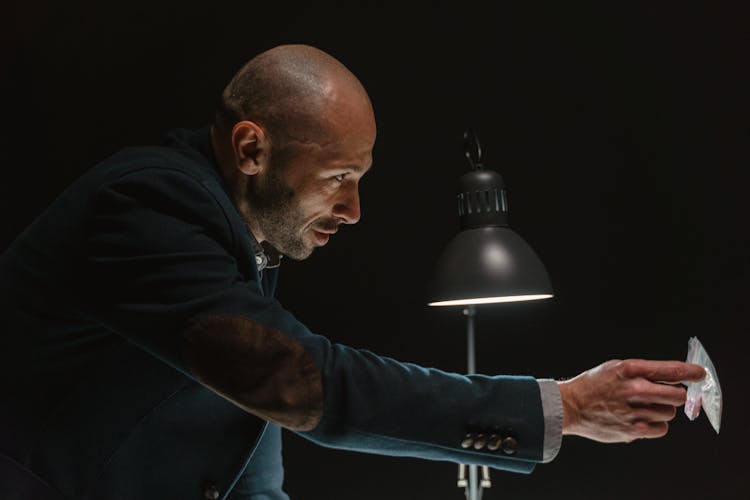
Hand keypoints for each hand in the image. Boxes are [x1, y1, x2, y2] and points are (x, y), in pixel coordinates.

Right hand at [558, 359, 704, 442]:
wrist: (571, 406)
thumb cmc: (593, 385)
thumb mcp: (616, 367)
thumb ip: (643, 372)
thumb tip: (673, 378)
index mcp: (630, 369)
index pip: (671, 370)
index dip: (691, 372)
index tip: (700, 373)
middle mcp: (634, 390)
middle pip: (678, 394)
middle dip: (679, 394)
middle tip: (671, 393)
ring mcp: (634, 411)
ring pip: (670, 413)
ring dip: (662, 409)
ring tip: (644, 406)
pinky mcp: (633, 430)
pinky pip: (661, 429)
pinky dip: (656, 425)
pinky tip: (642, 419)